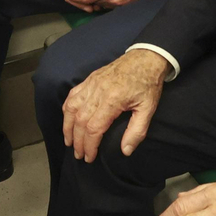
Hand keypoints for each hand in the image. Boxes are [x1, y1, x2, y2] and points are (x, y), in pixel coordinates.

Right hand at [61, 48, 167, 162]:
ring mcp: (91, 84)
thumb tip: (125, 151)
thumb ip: (136, 131)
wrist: (145, 58)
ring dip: (67, 126)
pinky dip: (67, 109)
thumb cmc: (147, 84)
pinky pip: (72, 95)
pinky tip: (68, 120)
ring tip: (69, 141)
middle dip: (77, 140)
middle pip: (80, 120)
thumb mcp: (148, 109)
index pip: (94, 128)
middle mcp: (97, 92)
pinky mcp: (89, 79)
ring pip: (72, 108)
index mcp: (112, 100)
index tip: (89, 157)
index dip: (89, 145)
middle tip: (78, 154)